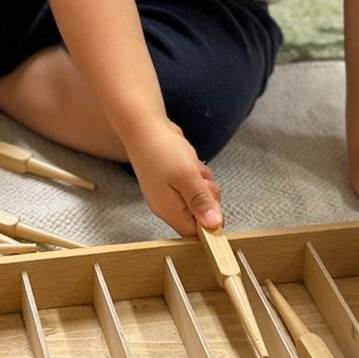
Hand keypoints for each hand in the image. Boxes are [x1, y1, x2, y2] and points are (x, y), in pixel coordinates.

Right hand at [126, 119, 222, 235]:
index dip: (209, 221)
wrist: (144, 126)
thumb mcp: (186, 177)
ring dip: (204, 183)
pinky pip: (196, 183)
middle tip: (200, 180)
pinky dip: (199, 174)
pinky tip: (190, 162)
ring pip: (202, 197)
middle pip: (201, 215)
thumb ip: (201, 202)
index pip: (195, 231)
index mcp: (169, 210)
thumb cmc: (161, 150)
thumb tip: (214, 225)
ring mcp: (171, 192)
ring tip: (193, 167)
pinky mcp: (175, 180)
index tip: (213, 202)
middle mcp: (169, 205)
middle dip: (209, 197)